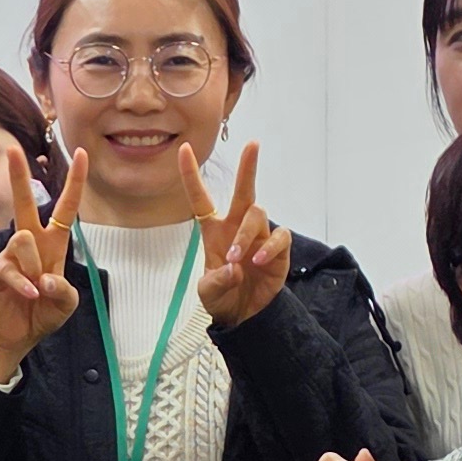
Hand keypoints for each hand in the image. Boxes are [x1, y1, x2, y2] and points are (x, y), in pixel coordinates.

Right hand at [0, 143, 87, 382]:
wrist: (17, 336)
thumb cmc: (43, 313)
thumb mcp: (66, 304)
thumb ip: (64, 290)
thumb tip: (45, 277)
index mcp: (53, 244)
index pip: (66, 208)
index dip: (74, 182)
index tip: (81, 154)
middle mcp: (30, 243)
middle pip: (24, 202)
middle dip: (16, 176)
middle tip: (12, 149)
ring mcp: (10, 255)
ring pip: (23, 240)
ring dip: (35, 267)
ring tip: (36, 290)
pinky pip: (11, 269)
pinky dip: (24, 285)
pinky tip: (30, 296)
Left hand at [181, 140, 290, 326]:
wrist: (245, 315)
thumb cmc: (223, 297)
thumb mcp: (209, 293)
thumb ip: (216, 281)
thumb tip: (233, 267)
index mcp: (213, 231)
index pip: (201, 199)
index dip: (190, 175)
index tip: (183, 149)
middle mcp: (237, 227)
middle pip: (244, 191)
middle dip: (248, 167)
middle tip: (253, 144)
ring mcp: (260, 236)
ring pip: (257, 215)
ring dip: (245, 234)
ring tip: (237, 259)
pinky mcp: (278, 249)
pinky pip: (278, 237)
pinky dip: (268, 247)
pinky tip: (258, 262)